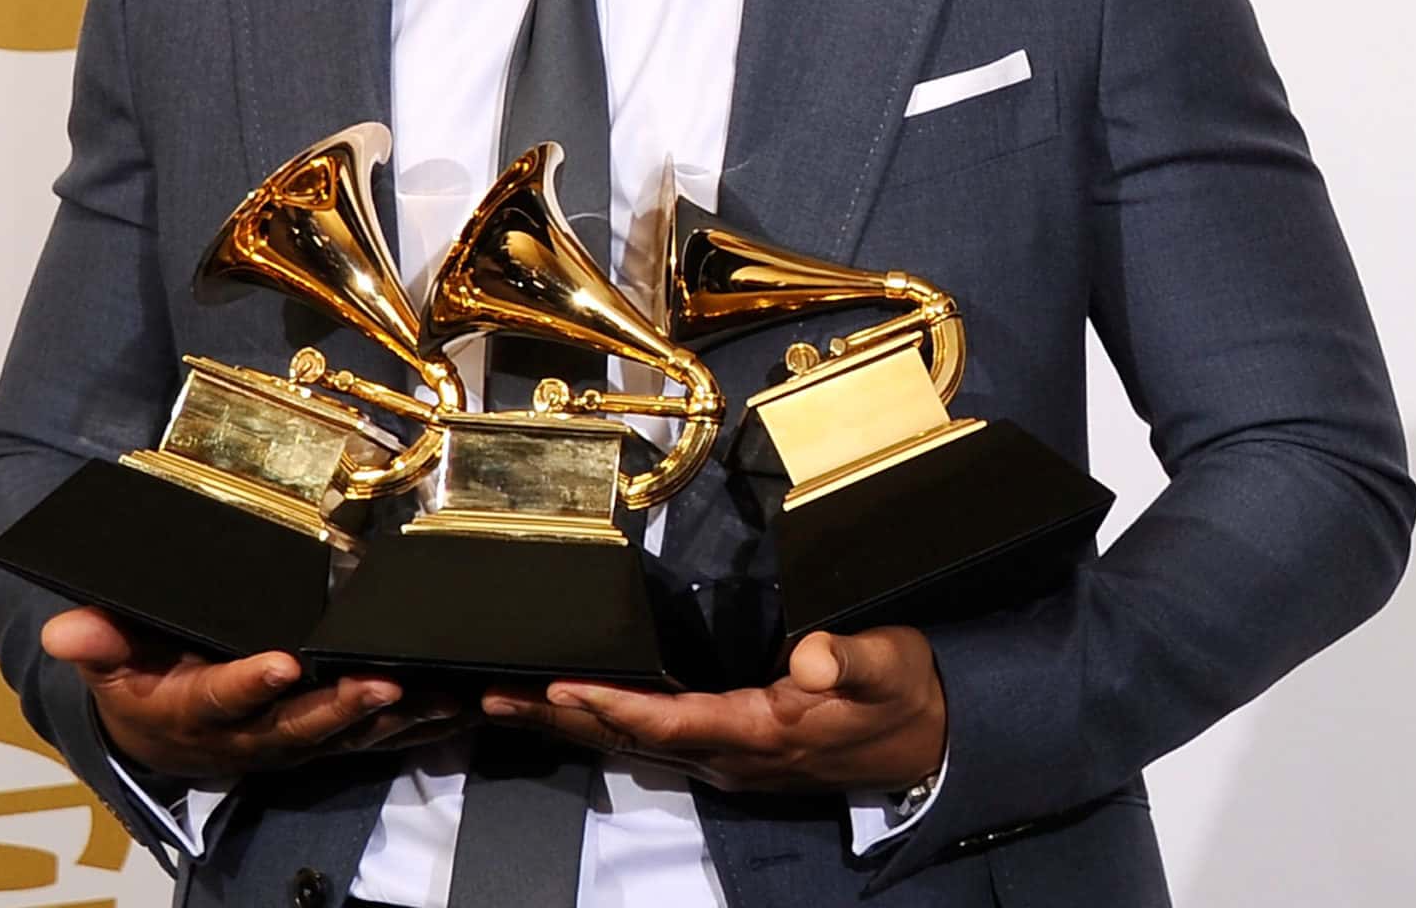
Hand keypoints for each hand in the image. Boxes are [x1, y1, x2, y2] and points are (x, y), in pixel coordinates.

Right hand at [41, 606, 463, 782]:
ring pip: (348, 736)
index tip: (280, 663)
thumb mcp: (111, 660)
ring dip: (394, 718)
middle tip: (379, 683)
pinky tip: (461, 704)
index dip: (250, 685)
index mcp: (196, 712)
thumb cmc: (143, 679)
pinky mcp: (327, 738)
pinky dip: (420, 724)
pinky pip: (377, 736)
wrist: (159, 733)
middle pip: (299, 726)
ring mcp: (295, 741)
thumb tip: (65, 629)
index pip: (222, 699)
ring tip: (437, 695)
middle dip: (340, 708)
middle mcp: (251, 735)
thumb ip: (99, 640)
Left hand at [481, 626, 946, 793]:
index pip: (671, 719)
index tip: (558, 686)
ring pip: (630, 740)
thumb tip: (808, 661)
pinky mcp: (728, 747)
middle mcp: (730, 752)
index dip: (613, 705)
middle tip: (489, 696)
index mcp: (761, 730)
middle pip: (629, 738)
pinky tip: (571, 707)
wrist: (926, 740)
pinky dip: (601, 720)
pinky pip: (649, 736)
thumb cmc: (904, 695)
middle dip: (558, 719)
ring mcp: (726, 755)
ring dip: (567, 723)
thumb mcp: (888, 667)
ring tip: (505, 700)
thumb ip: (847, 661)